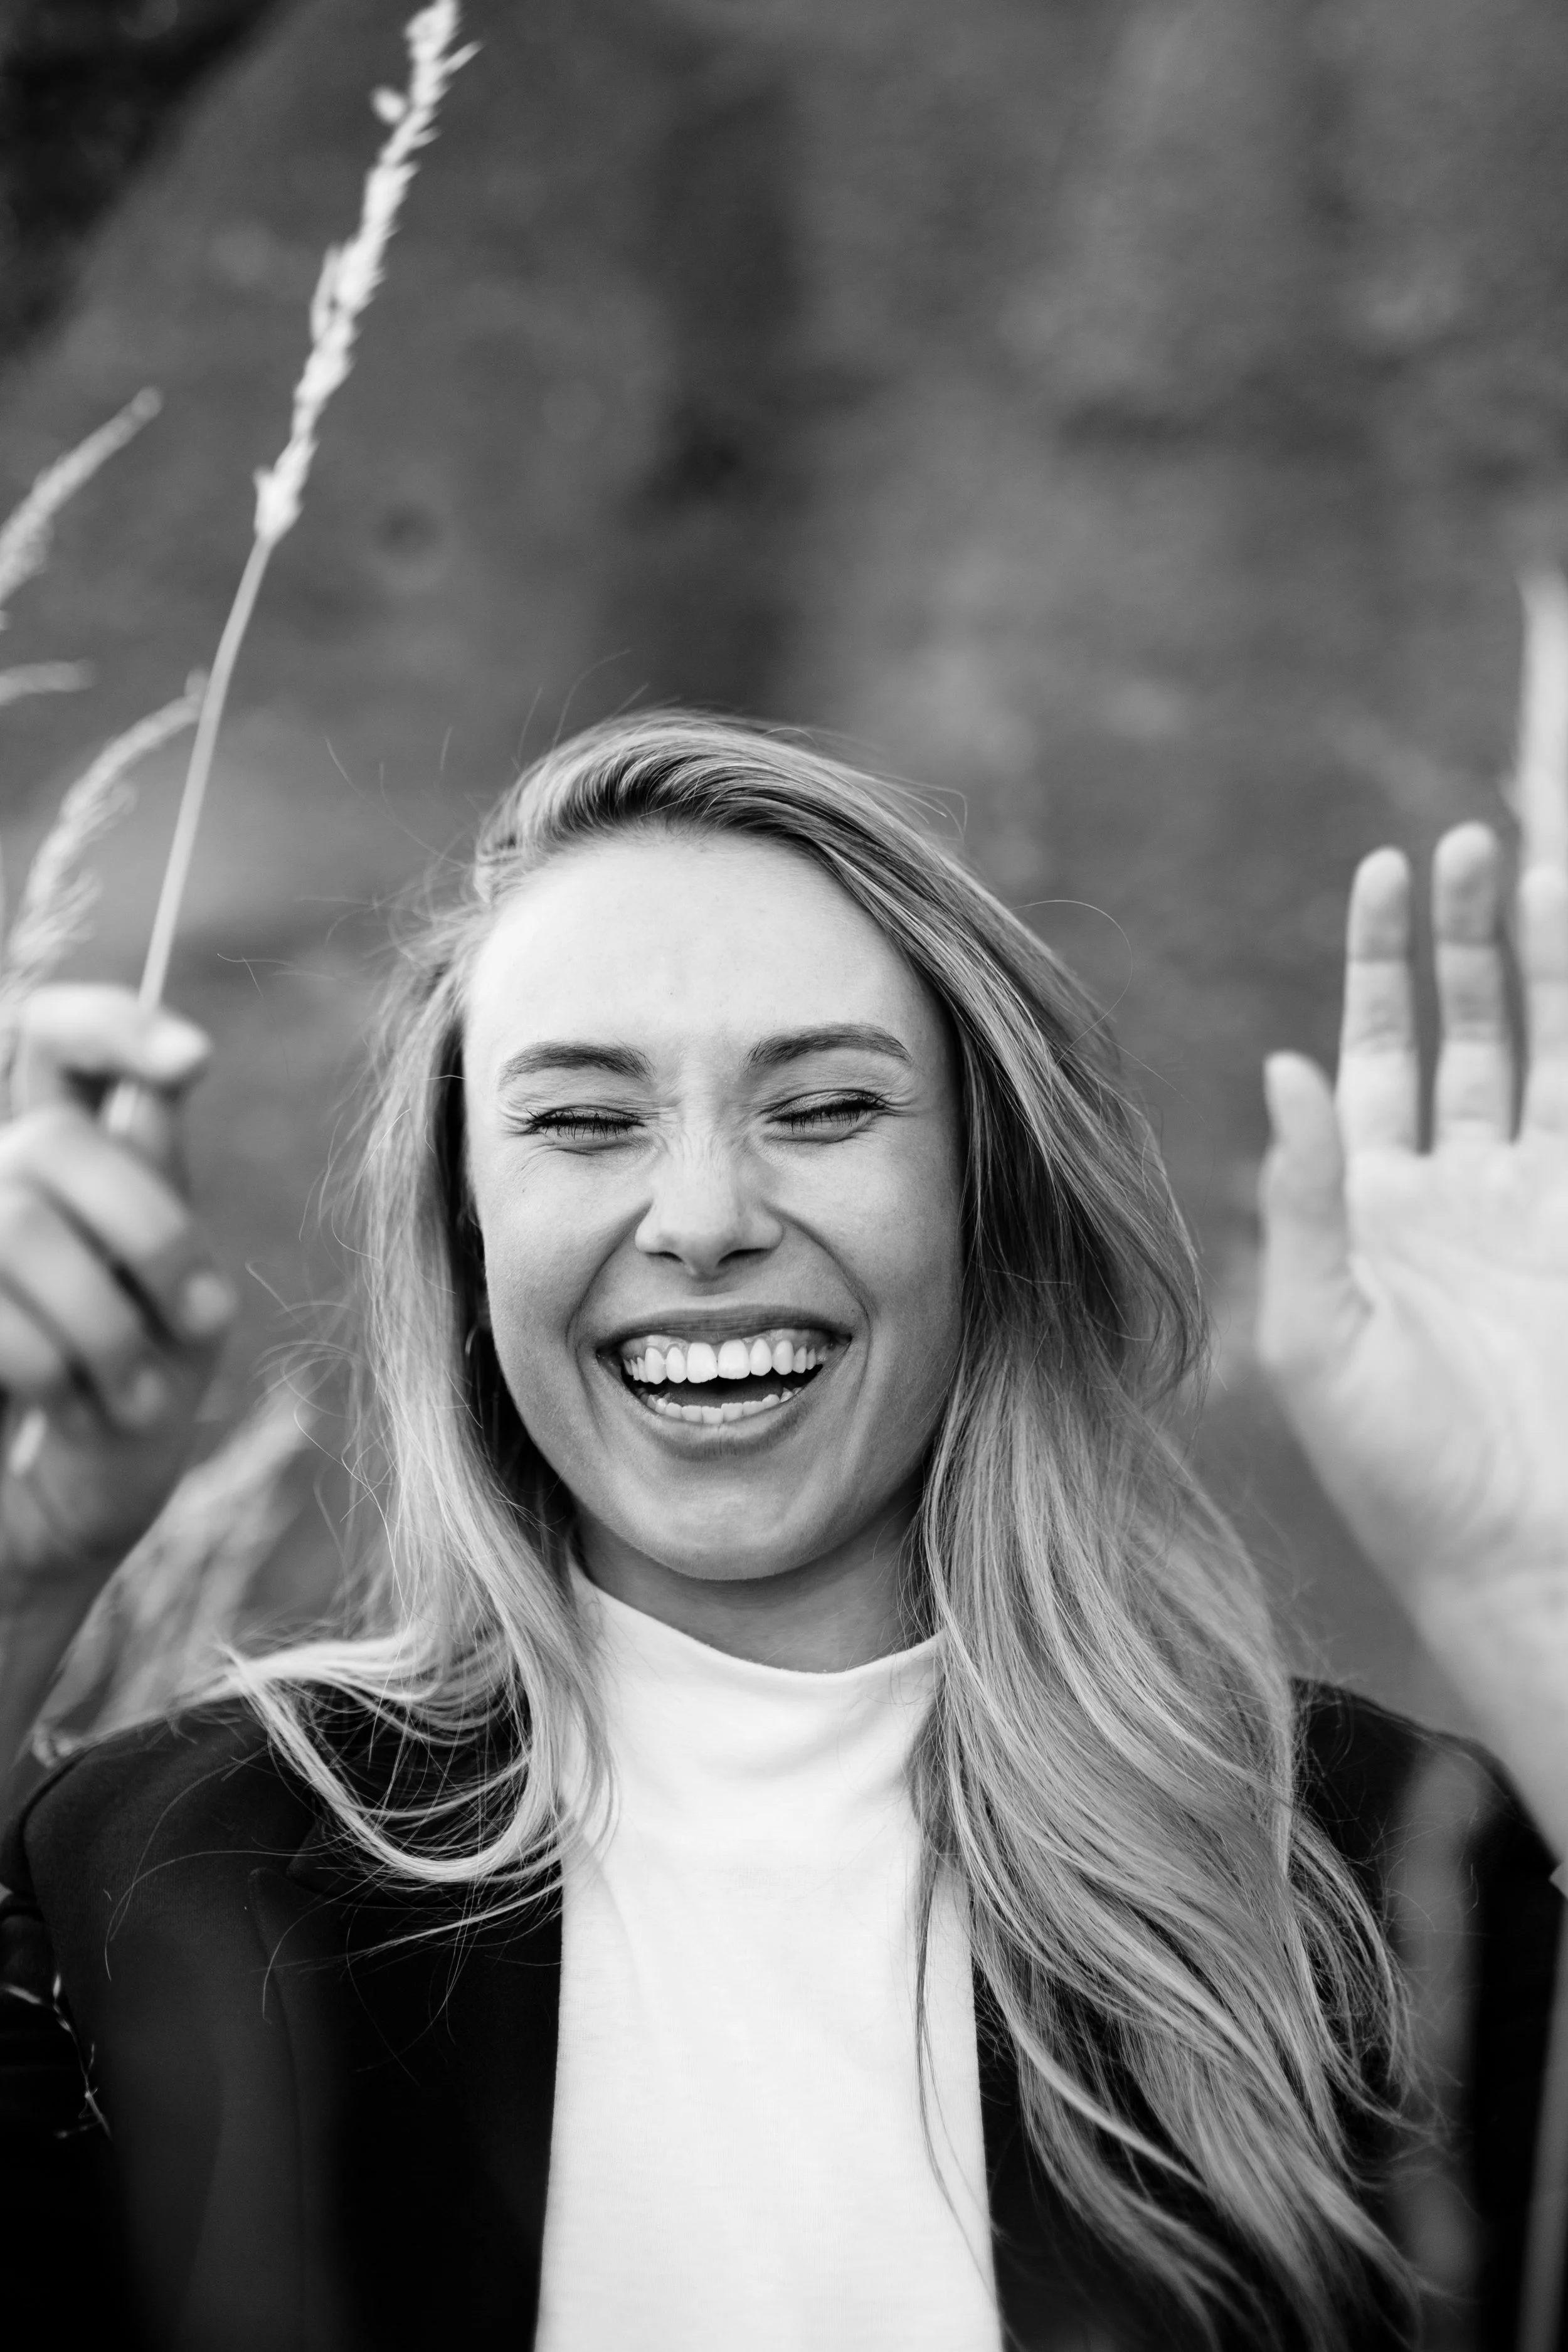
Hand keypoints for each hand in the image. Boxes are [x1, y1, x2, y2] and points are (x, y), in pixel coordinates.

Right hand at [0, 985, 233, 1603]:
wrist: (37, 1555)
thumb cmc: (114, 1435)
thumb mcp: (175, 1317)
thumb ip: (154, 1203)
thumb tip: (149, 1096)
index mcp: (56, 1167)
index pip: (55, 1039)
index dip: (113, 1027)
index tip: (194, 1062)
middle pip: (55, 1138)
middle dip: (150, 1234)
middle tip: (203, 1323)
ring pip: (20, 1217)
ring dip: (104, 1324)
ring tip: (135, 1398)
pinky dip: (52, 1365)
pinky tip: (72, 1412)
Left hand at [1258, 826, 1567, 1847]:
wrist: (1516, 1557)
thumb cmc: (1399, 1470)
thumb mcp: (1321, 1333)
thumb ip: (1306, 1199)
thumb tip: (1282, 1066)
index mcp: (1373, 1208)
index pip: (1378, 1052)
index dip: (1381, 963)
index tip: (1384, 869)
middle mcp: (1459, 1194)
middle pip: (1468, 1031)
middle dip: (1467, 937)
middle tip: (1470, 841)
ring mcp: (1542, 1210)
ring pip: (1550, 1053)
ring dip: (1549, 966)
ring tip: (1543, 865)